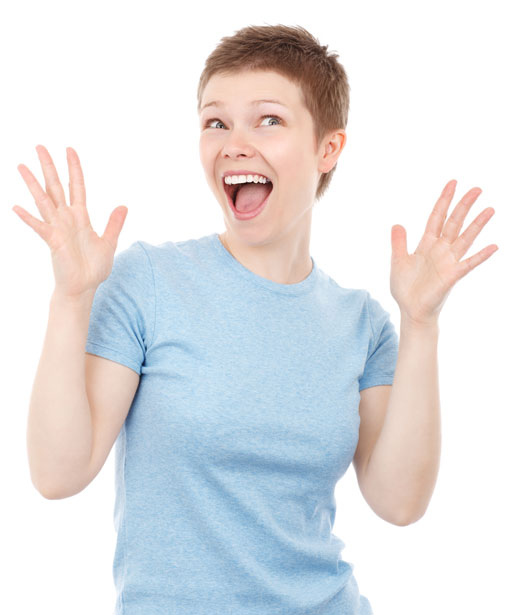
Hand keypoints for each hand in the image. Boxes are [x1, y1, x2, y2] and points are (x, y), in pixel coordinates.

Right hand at [13, 145, 128, 297]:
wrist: (85, 287)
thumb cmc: (94, 267)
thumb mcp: (109, 242)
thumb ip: (114, 224)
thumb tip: (123, 206)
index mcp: (81, 217)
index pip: (76, 186)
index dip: (74, 169)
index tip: (69, 150)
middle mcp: (67, 219)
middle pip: (55, 187)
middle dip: (49, 167)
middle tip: (39, 146)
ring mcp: (58, 228)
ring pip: (44, 201)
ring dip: (33, 184)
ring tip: (21, 166)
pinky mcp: (53, 242)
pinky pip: (39, 227)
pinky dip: (29, 218)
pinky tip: (17, 207)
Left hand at [390, 179, 497, 325]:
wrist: (410, 309)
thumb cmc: (405, 288)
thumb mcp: (398, 261)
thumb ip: (399, 243)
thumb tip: (397, 224)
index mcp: (426, 244)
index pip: (437, 217)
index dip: (444, 201)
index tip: (452, 183)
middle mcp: (440, 250)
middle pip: (454, 222)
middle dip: (464, 206)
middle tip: (476, 189)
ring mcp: (448, 262)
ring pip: (465, 238)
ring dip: (477, 225)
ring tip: (489, 209)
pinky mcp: (452, 276)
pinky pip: (469, 263)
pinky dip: (481, 255)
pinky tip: (493, 246)